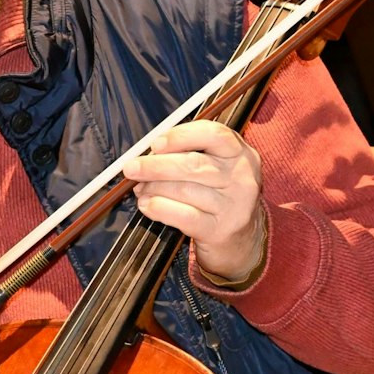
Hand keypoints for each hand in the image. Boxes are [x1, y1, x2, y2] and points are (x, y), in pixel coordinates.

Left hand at [120, 120, 264, 282]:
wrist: (242, 238)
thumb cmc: (218, 194)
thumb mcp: (216, 167)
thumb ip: (187, 154)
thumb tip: (146, 155)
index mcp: (240, 152)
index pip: (213, 134)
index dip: (181, 136)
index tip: (156, 144)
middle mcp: (241, 177)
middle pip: (194, 165)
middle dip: (156, 166)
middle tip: (131, 168)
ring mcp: (234, 205)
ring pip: (185, 190)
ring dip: (154, 188)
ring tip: (139, 189)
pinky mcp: (220, 229)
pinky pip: (184, 216)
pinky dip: (160, 208)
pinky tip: (147, 205)